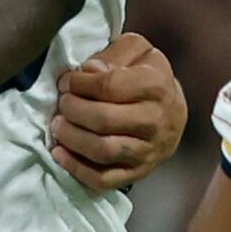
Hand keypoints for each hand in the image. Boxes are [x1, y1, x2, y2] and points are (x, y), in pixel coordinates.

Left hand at [47, 30, 188, 192]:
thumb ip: (113, 54)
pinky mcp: (138, 173)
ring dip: (72, 138)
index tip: (66, 82)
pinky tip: (59, 153)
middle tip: (61, 104)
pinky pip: (103, 179)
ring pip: (102, 150)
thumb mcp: (137, 52)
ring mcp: (148, 151)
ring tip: (57, 126)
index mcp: (156, 86)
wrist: (173, 112)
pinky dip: (76, 168)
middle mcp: (156, 120)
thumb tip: (89, 70)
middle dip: (73, 110)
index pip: (109, 86)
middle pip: (103, 120)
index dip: (80, 84)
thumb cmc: (148, 77)